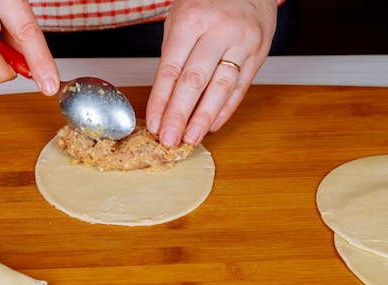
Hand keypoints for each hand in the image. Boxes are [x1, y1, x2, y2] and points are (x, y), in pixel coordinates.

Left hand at [146, 0, 278, 146]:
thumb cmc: (208, 2)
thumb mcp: (180, 17)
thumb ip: (172, 55)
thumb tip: (163, 100)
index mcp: (191, 20)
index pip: (171, 69)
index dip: (161, 101)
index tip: (155, 124)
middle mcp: (219, 31)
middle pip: (195, 82)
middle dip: (180, 115)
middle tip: (170, 140)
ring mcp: (243, 43)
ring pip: (220, 88)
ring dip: (204, 118)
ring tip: (190, 139)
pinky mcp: (260, 53)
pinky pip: (240, 88)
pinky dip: (225, 110)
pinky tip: (212, 125)